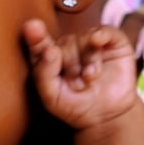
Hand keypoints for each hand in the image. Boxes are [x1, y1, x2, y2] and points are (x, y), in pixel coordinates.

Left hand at [23, 18, 137, 129]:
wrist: (106, 116)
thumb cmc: (75, 107)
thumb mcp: (52, 98)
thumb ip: (44, 75)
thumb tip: (50, 50)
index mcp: (49, 60)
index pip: (39, 44)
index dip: (36, 37)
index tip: (31, 28)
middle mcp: (68, 48)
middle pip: (64, 43)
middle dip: (70, 65)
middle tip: (77, 85)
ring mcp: (90, 43)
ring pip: (83, 38)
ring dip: (87, 60)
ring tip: (90, 79)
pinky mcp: (112, 42)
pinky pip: (105, 31)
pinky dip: (100, 35)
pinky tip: (98, 42)